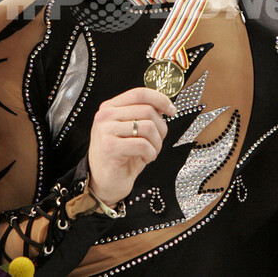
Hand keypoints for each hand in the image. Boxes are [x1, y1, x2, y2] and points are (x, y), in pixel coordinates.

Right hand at [87, 87, 176, 204]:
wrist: (105, 183)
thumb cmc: (121, 157)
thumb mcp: (132, 130)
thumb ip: (143, 115)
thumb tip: (164, 106)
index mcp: (111, 107)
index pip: (140, 93)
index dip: (160, 99)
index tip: (172, 110)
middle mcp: (105, 115)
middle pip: (147, 110)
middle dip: (161, 128)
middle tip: (157, 142)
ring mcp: (106, 130)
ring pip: (148, 127)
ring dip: (156, 143)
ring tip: (150, 151)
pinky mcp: (110, 147)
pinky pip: (143, 144)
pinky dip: (150, 154)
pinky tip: (144, 159)